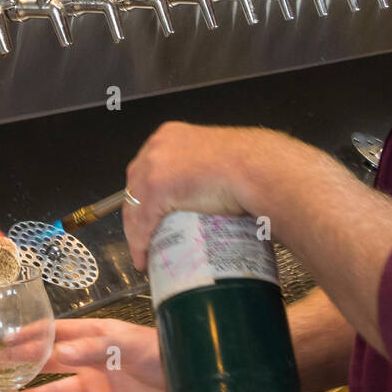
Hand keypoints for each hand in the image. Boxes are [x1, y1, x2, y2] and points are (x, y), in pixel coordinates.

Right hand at [8, 318, 167, 391]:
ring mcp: (99, 383)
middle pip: (53, 360)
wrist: (190, 385)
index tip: (8, 339)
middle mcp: (93, 358)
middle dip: (26, 363)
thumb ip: (94, 347)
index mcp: (98, 334)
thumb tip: (60, 350)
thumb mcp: (129, 343)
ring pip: (59, 389)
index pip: (59, 332)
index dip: (34, 334)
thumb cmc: (163, 353)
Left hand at [124, 122, 277, 270]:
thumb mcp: (217, 159)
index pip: (146, 168)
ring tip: (145, 252)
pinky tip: (144, 256)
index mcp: (171, 135)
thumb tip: (210, 193)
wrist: (257, 169)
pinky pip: (141, 222)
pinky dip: (140, 243)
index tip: (148, 214)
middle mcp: (158, 146)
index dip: (144, 195)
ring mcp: (154, 166)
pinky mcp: (157, 188)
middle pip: (135, 186)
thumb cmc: (250, 166)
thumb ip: (205, 170)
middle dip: (137, 213)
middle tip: (146, 235)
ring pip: (134, 205)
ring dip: (136, 233)